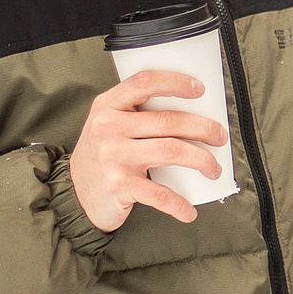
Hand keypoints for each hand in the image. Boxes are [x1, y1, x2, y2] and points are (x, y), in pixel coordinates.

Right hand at [69, 70, 228, 232]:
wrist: (72, 195)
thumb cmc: (101, 156)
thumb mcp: (108, 126)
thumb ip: (136, 114)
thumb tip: (192, 111)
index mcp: (107, 106)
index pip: (144, 82)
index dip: (176, 82)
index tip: (201, 89)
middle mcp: (108, 128)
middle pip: (169, 120)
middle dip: (204, 128)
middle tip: (220, 136)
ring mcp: (113, 157)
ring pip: (172, 150)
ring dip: (202, 159)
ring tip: (213, 168)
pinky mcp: (119, 186)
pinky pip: (159, 194)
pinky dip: (179, 204)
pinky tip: (189, 211)